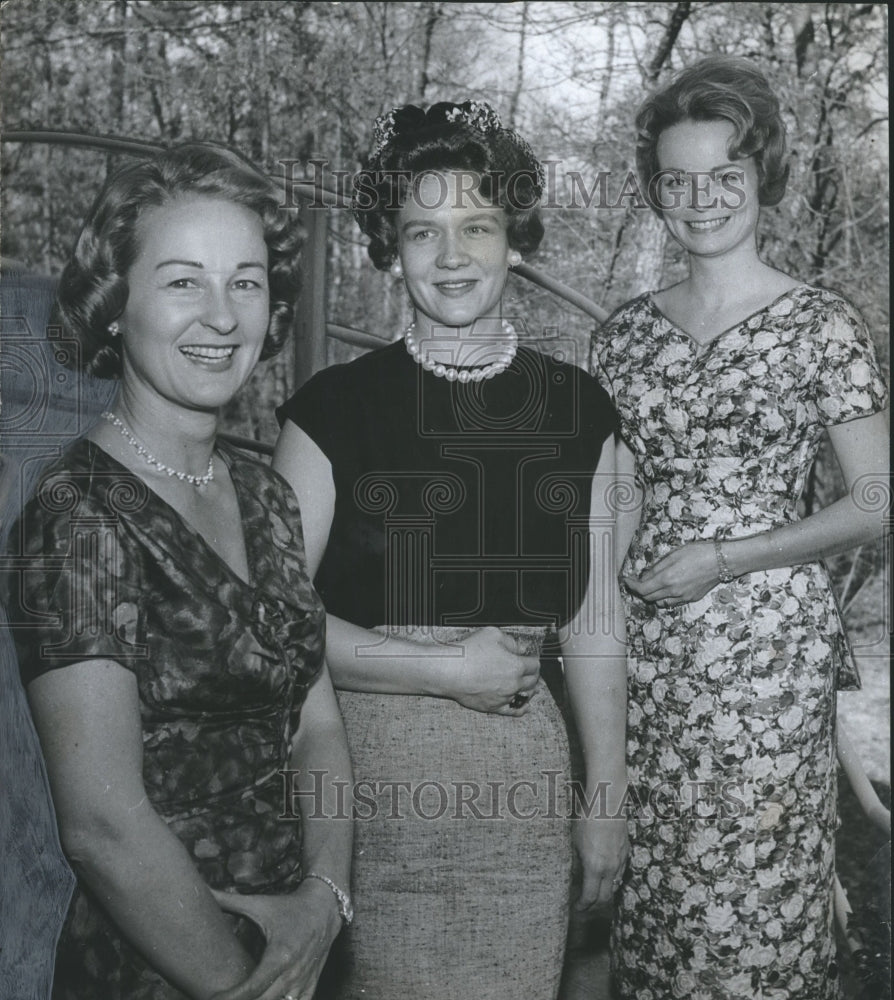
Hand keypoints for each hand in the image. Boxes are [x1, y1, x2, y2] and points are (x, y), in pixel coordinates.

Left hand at [208, 880, 341, 999]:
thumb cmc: (288, 907)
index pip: (251, 989)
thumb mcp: (259, 904)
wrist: (324, 907)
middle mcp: (293, 972)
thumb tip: (204, 891)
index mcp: (279, 955)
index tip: (212, 999)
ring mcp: (303, 981)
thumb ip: (229, 901)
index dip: (230, 999)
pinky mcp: (310, 985)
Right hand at [449, 626, 539, 715]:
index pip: (534, 664)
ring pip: (525, 696)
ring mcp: (504, 697)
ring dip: (530, 690)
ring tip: (532, 687)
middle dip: (534, 674)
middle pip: (533, 681)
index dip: (533, 659)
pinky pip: (513, 711)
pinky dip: (521, 708)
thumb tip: (521, 648)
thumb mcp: (492, 634)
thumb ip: (511, 641)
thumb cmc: (468, 651)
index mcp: (516, 666)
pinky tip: (525, 707)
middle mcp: (514, 683)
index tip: (531, 658)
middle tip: (531, 671)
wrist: (450, 671)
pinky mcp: (494, 706)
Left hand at [574, 815, 628, 908]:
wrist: (607, 802)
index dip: (582, 906)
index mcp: (595, 867)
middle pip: (605, 897)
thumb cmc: (587, 819)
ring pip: (614, 885)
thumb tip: (575, 876)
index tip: (576, 908)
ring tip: (593, 890)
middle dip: (594, 905)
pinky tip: (604, 873)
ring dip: (604, 892)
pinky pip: (620, 872)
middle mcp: (611, 868)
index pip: (590, 897)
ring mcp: (621, 860)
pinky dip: (611, 878)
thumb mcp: (575, 842)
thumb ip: (576, 862)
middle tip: (584, 905)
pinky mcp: (626, 851)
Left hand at [623, 540, 719, 606]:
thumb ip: (658, 567)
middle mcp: (674, 591)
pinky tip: (667, 588)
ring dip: (652, 595)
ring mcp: (683, 597)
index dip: (631, 585)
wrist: (722, 561)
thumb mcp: (674, 554)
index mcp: (667, 579)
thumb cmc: (698, 552)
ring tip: (652, 585)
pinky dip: (665, 597)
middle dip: (640, 590)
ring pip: (660, 602)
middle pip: (648, 598)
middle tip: (636, 581)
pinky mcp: (692, 598)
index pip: (642, 589)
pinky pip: (673, 602)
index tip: (626, 580)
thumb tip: (645, 576)